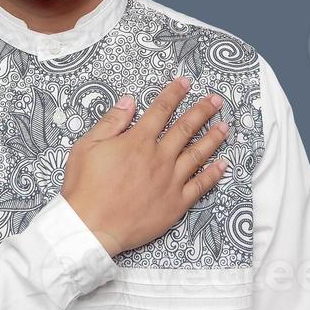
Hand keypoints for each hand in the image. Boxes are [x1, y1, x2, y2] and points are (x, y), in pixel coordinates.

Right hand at [60, 76, 229, 256]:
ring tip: (225, 126)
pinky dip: (214, 174)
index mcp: (138, 141)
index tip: (185, 83)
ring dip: (213, 137)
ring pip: (198, 153)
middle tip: (216, 101)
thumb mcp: (87, 146)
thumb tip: (129, 101)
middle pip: (186, 128)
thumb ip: (111, 122)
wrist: (90, 226)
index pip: (161, 110)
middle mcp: (159, 157)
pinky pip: (200, 185)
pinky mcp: (175, 203)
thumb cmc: (85, 187)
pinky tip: (223, 164)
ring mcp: (170, 180)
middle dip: (203, 111)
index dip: (174, 93)